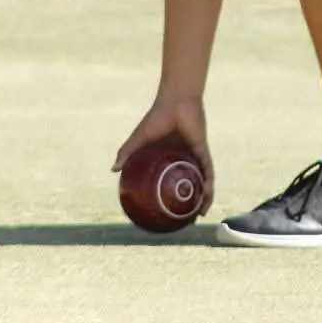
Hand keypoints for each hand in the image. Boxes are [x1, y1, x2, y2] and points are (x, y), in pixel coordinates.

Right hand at [112, 94, 213, 214]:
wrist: (176, 101)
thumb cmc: (157, 117)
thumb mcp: (139, 138)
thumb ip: (127, 152)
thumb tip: (113, 170)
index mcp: (169, 157)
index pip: (169, 180)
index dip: (167, 194)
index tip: (162, 210)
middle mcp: (184, 159)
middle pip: (188, 185)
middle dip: (188, 202)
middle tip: (183, 220)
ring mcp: (195, 157)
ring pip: (202, 183)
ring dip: (203, 199)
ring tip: (199, 216)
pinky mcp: (204, 153)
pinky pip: (208, 174)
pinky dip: (208, 188)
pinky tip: (206, 200)